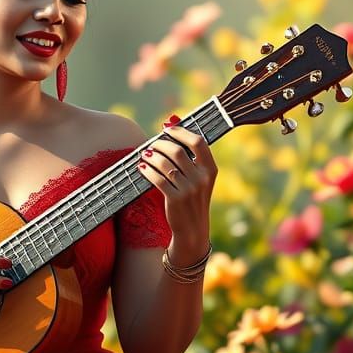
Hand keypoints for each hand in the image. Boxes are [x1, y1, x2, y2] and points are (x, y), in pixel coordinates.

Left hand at [137, 121, 216, 260]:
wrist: (192, 229)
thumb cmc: (193, 199)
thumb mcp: (199, 178)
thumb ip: (189, 156)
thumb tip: (172, 122)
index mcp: (210, 170)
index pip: (198, 142)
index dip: (181, 132)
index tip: (167, 128)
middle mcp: (201, 178)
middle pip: (178, 151)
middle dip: (161, 144)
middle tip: (152, 144)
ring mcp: (189, 190)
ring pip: (165, 164)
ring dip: (152, 156)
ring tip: (145, 155)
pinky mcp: (175, 200)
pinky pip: (157, 179)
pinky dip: (147, 170)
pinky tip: (142, 168)